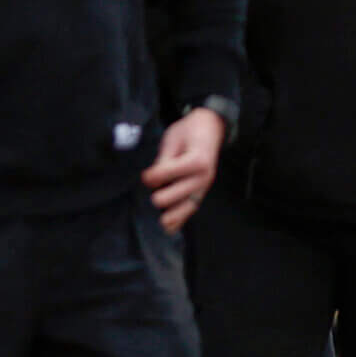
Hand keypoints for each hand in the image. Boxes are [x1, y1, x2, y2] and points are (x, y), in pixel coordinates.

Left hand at [143, 107, 224, 231]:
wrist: (210, 128)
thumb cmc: (188, 131)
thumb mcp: (173, 139)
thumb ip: (164, 160)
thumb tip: (151, 178)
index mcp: (197, 160)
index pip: (173, 172)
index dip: (156, 175)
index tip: (145, 177)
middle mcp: (204, 175)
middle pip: (182, 192)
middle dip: (165, 196)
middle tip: (152, 197)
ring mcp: (205, 185)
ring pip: (190, 204)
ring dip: (175, 215)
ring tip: (162, 224)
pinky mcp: (202, 190)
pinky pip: (193, 206)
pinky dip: (182, 218)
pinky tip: (171, 228)